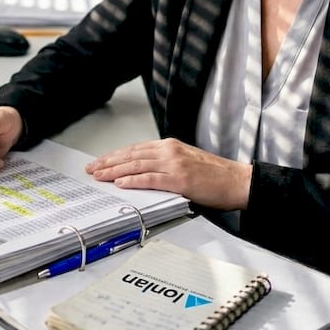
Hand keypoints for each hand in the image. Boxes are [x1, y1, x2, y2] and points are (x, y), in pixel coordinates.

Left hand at [85, 138, 252, 210]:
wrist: (237, 181)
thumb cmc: (215, 176)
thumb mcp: (186, 161)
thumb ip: (164, 164)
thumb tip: (141, 172)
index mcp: (170, 146)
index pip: (135, 149)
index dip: (115, 155)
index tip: (100, 161)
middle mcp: (170, 151)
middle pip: (131, 155)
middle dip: (108, 162)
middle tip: (92, 169)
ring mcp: (175, 164)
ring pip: (137, 165)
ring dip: (115, 171)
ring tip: (99, 176)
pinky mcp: (180, 179)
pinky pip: (151, 179)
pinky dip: (134, 180)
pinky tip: (121, 183)